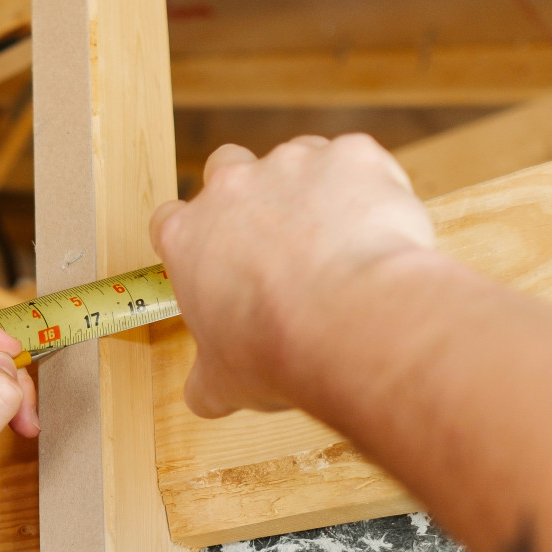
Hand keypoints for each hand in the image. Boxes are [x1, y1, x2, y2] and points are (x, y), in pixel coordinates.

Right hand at [150, 134, 438, 417]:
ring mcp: (293, 163)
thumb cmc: (279, 352)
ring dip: (313, 190)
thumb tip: (205, 396)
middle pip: (227, 168)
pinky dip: (370, 189)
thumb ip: (207, 379)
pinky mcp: (351, 155)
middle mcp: (232, 187)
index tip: (218, 262)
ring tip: (339, 241)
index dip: (196, 240)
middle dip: (250, 196)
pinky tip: (380, 231)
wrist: (351, 323)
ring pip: (298, 160)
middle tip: (279, 242)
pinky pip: (360, 162)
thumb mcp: (223, 383)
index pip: (171, 221)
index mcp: (187, 236)